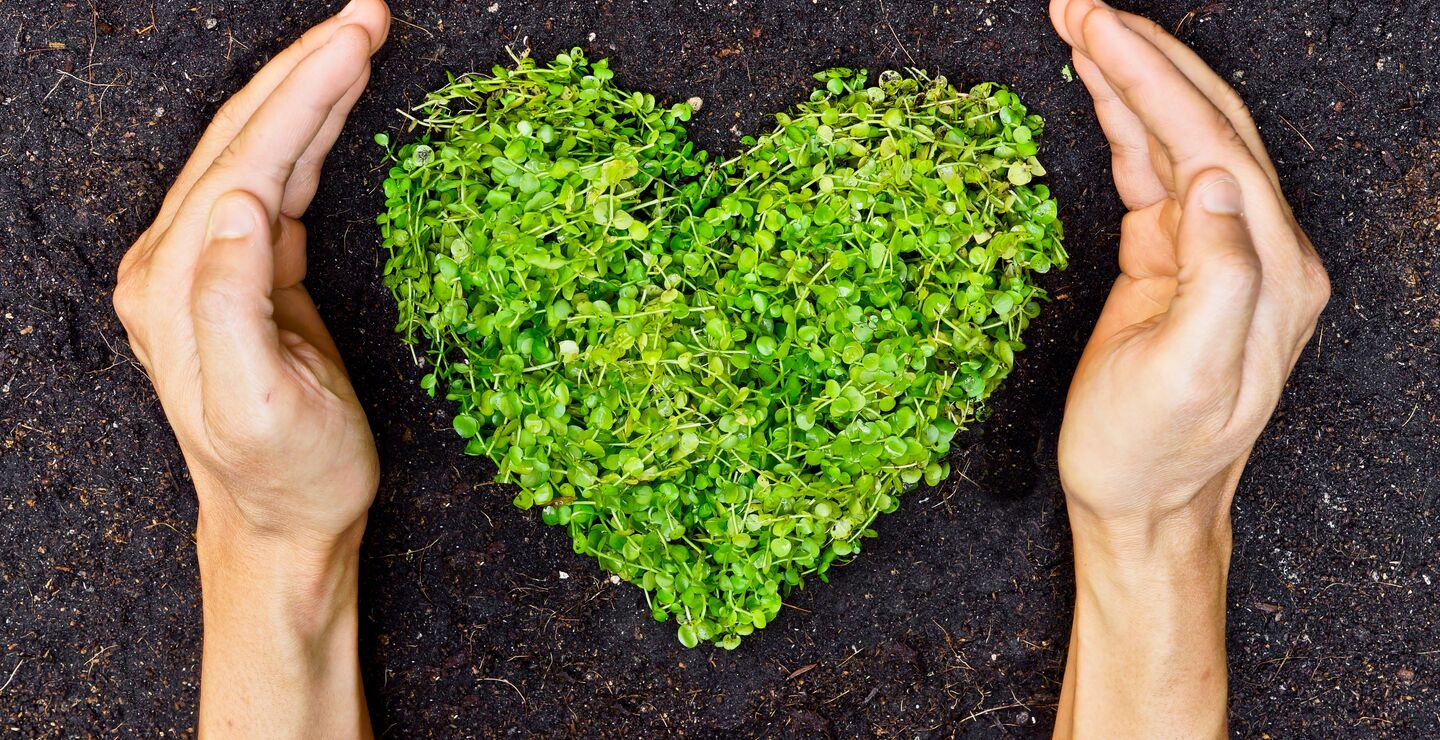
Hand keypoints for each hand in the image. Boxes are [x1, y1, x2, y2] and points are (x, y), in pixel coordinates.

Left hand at [112, 0, 390, 734]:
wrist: (284, 522)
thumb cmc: (285, 472)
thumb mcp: (257, 402)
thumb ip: (231, 301)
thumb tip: (240, 206)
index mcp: (176, 284)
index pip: (244, 160)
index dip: (302, 95)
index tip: (359, 41)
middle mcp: (178, 262)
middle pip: (242, 137)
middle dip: (306, 69)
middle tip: (369, 15)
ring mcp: (209, 264)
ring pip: (259, 149)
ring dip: (309, 90)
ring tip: (360, 39)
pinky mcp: (248, 274)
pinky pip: (277, 181)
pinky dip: (310, 134)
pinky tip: (336, 104)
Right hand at [1047, 1, 1328, 736]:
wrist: (1143, 508)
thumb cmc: (1154, 455)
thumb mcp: (1190, 379)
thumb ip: (1220, 276)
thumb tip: (1206, 181)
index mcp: (1270, 270)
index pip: (1210, 142)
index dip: (1150, 78)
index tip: (1093, 26)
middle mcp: (1256, 249)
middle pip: (1204, 120)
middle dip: (1141, 54)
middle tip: (1076, 5)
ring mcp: (1215, 251)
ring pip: (1177, 136)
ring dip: (1129, 76)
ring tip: (1077, 25)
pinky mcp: (1173, 261)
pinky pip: (1151, 171)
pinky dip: (1123, 122)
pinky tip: (1097, 89)